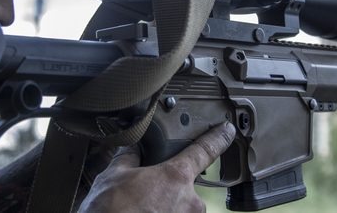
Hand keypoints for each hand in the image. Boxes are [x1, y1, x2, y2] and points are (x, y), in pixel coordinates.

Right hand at [78, 121, 236, 212]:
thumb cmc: (108, 211)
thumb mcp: (112, 176)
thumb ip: (128, 157)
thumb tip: (133, 149)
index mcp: (175, 177)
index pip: (204, 150)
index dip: (218, 138)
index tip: (227, 131)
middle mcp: (189, 202)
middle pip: (186, 186)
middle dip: (167, 187)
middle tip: (143, 194)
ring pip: (180, 208)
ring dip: (164, 207)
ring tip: (139, 208)